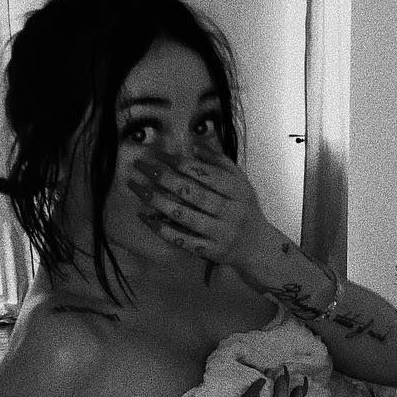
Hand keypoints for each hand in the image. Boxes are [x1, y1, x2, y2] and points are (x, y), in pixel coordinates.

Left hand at [128, 139, 276, 270]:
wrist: (258, 246)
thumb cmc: (244, 209)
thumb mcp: (241, 182)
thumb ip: (220, 162)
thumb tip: (194, 145)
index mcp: (239, 191)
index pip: (206, 174)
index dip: (181, 163)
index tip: (159, 155)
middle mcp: (231, 212)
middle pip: (194, 193)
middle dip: (164, 178)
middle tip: (142, 166)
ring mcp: (221, 233)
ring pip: (185, 216)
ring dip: (159, 202)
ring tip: (138, 188)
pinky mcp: (210, 251)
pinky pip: (182, 240)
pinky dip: (162, 229)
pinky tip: (146, 217)